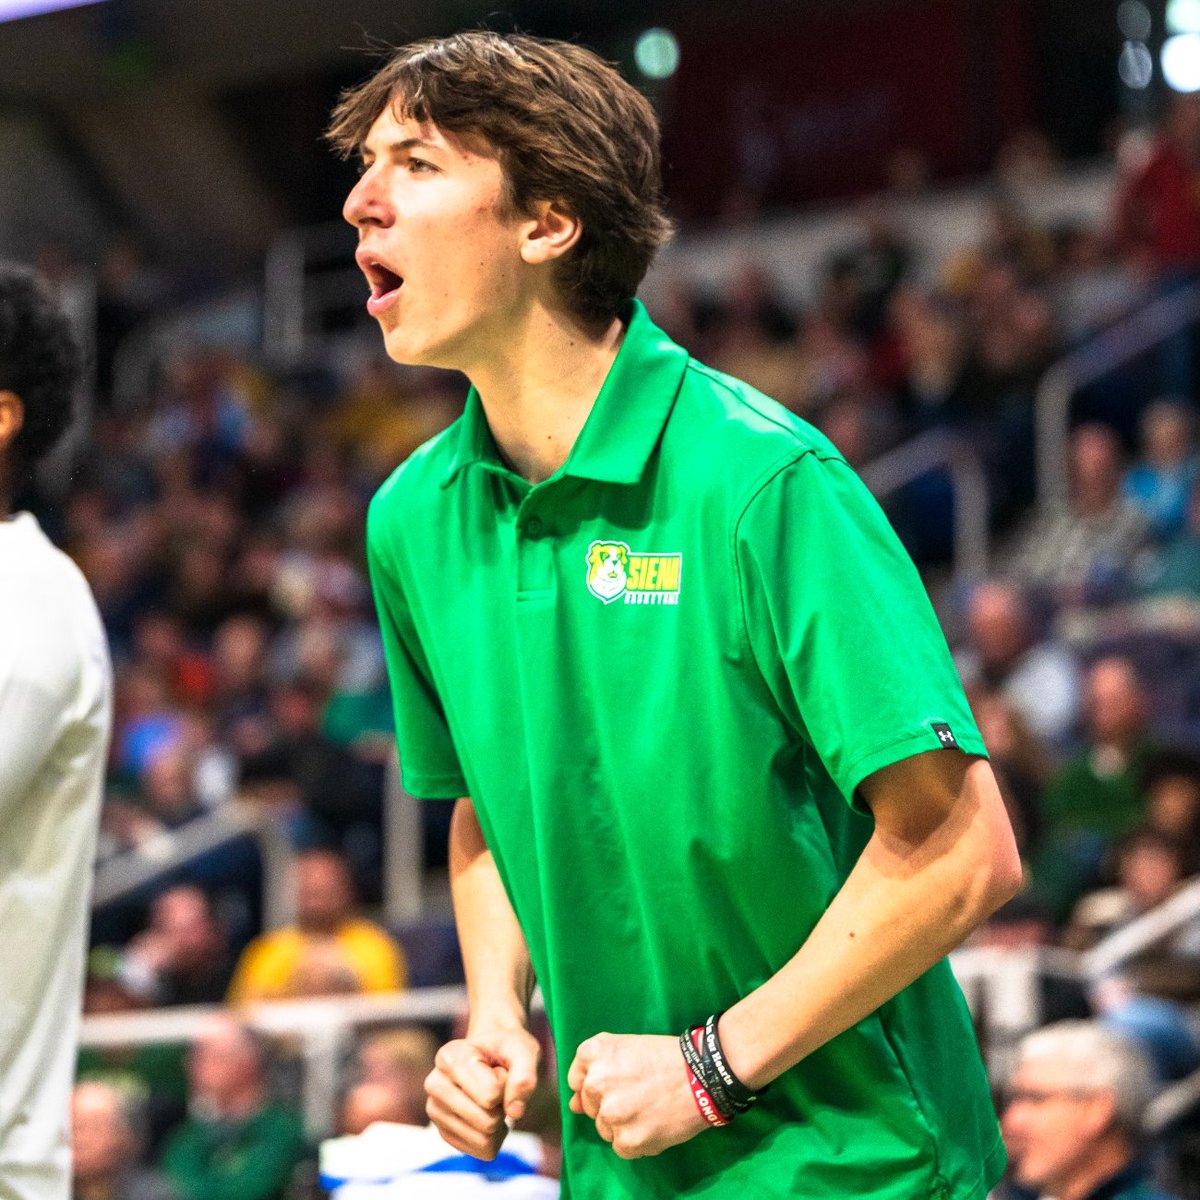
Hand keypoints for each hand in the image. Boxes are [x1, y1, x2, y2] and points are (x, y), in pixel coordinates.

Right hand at [425, 1026, 539, 1159]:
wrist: (492, 1053)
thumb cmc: (506, 1049)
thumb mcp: (523, 1051)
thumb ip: (524, 1076)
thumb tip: (515, 1112)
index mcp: (450, 1057)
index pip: (491, 1095)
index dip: (505, 1084)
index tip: (498, 1068)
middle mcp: (435, 1084)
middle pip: (486, 1121)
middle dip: (502, 1107)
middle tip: (497, 1085)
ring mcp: (436, 1110)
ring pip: (484, 1139)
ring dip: (499, 1122)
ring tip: (491, 1098)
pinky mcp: (444, 1132)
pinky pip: (482, 1150)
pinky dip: (495, 1136)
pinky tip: (487, 1113)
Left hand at [567, 1033, 707, 1158]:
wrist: (703, 1075)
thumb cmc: (665, 1057)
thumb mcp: (626, 1049)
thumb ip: (594, 1073)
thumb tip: (572, 1106)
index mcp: (593, 1053)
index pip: (577, 1080)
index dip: (598, 1084)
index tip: (618, 1083)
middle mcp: (596, 1082)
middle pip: (590, 1106)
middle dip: (609, 1104)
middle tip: (639, 1094)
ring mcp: (610, 1113)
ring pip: (605, 1128)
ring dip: (623, 1123)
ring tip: (650, 1107)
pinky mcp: (626, 1140)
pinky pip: (621, 1146)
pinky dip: (637, 1140)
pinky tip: (654, 1122)